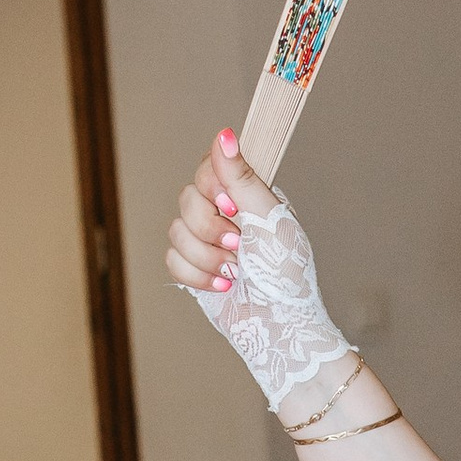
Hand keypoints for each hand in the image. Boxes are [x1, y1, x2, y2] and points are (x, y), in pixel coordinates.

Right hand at [165, 130, 353, 422]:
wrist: (281, 326)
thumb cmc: (287, 274)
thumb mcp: (270, 219)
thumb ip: (243, 178)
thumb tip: (224, 134)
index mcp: (245, 196)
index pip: (208, 169)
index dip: (214, 188)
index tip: (233, 208)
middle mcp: (224, 214)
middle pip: (187, 198)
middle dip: (211, 228)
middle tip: (239, 247)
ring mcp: (207, 241)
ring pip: (176, 230)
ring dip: (207, 257)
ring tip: (236, 272)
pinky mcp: (195, 269)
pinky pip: (173, 260)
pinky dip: (198, 276)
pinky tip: (224, 286)